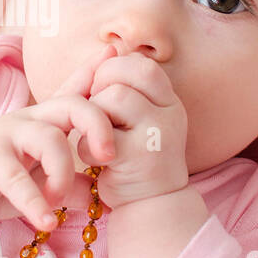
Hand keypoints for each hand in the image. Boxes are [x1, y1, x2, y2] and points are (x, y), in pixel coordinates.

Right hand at [0, 44, 120, 232]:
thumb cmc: (6, 179)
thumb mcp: (45, 177)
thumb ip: (77, 181)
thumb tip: (111, 202)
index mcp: (48, 119)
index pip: (76, 91)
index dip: (96, 72)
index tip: (118, 54)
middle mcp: (30, 119)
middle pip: (72, 105)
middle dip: (97, 126)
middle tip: (109, 157)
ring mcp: (8, 135)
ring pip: (49, 140)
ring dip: (62, 176)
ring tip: (58, 202)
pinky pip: (16, 178)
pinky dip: (35, 202)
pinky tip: (46, 221)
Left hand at [77, 49, 188, 210]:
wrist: (152, 208)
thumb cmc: (134, 159)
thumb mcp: (135, 117)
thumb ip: (121, 85)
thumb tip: (107, 49)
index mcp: (169, 100)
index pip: (142, 65)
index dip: (113, 73)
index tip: (103, 95)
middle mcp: (171, 113)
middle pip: (124, 74)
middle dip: (99, 90)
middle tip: (98, 115)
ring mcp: (159, 134)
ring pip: (112, 98)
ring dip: (93, 118)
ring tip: (97, 140)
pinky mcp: (141, 158)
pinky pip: (100, 137)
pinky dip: (87, 150)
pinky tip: (96, 163)